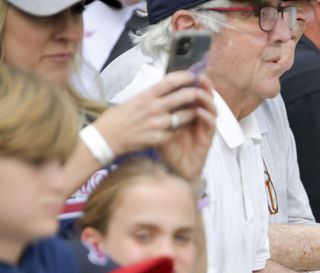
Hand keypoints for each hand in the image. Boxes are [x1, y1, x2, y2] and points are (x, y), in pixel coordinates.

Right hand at [94, 71, 215, 181]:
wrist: (106, 138)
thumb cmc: (117, 118)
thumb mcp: (133, 100)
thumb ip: (150, 96)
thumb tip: (165, 89)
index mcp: (146, 95)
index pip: (170, 81)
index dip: (185, 76)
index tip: (193, 75)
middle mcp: (154, 108)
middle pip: (182, 97)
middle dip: (195, 94)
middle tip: (202, 93)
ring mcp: (158, 124)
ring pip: (185, 116)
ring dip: (192, 113)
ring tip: (195, 112)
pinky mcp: (159, 138)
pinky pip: (176, 132)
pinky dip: (178, 130)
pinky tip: (178, 129)